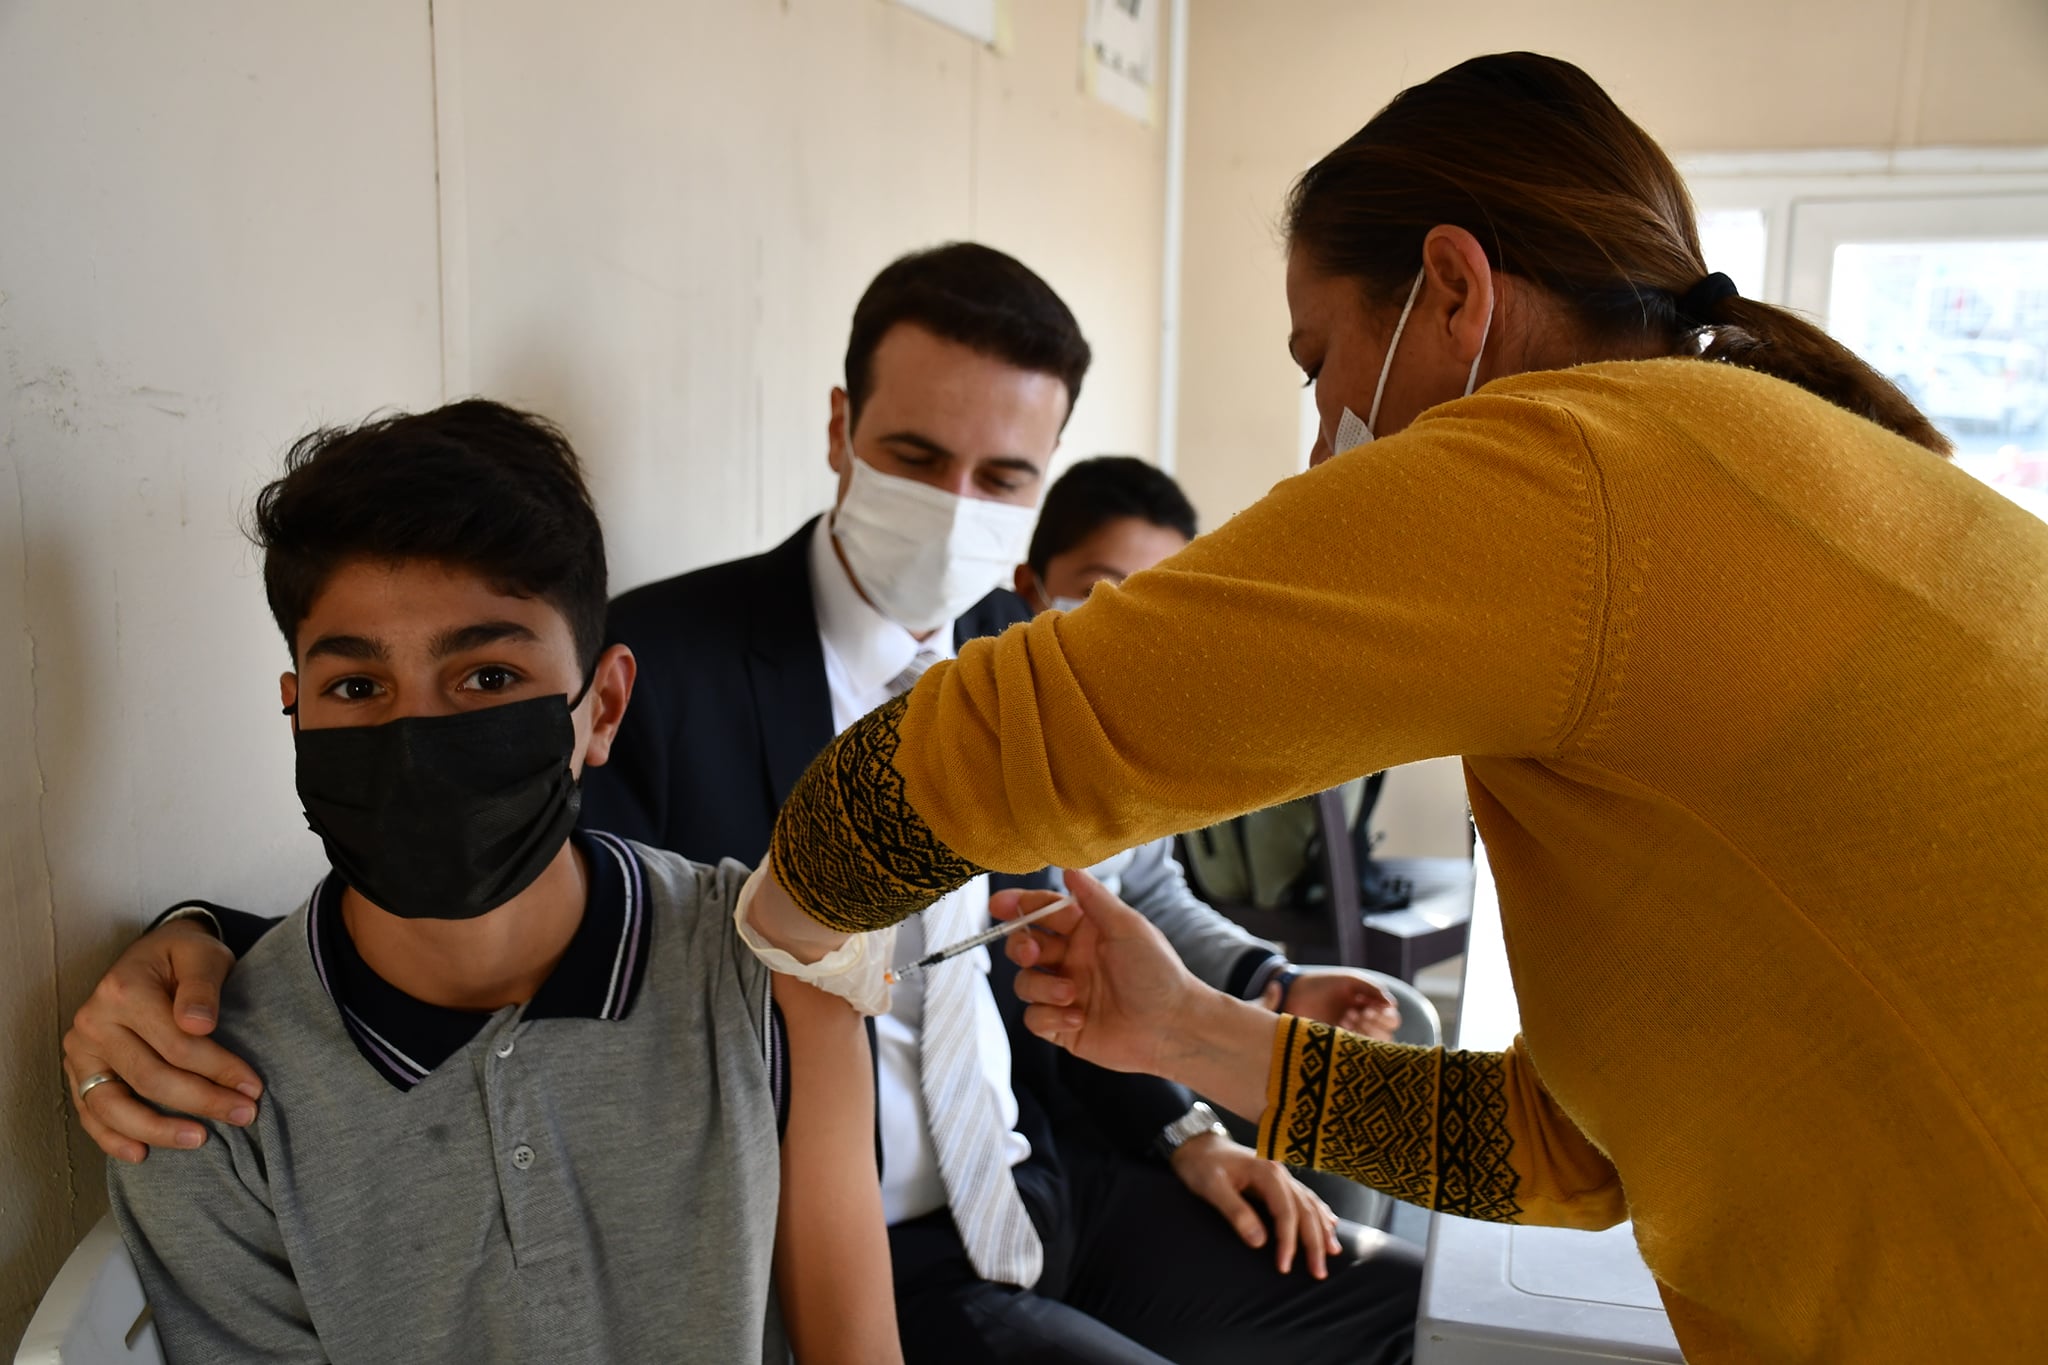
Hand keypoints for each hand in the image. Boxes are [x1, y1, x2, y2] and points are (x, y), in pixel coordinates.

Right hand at [61, 919, 261, 1162]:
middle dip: (201, 1101)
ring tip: (200, 1140)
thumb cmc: (184, 957)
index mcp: (124, 990)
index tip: (254, 1087)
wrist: (153, 955)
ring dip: (157, 1129)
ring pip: (112, 1104)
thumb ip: (203, 987)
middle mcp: (94, 1021)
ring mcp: (80, 1050)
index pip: (177, 1043)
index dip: (219, 1068)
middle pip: (150, 1076)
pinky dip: (112, 1137)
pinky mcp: (77, 1071)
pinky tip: (141, 1154)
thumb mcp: (202, 955)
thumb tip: (199, 1025)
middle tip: (244, 1115)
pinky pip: (90, 1112)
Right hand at [997, 868, 1204, 1078]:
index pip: (1042, 913)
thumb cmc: (1158, 973)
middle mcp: (1071, 960)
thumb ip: (1094, 898)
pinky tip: (1078, 1019)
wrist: (1172, 1027)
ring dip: (1042, 987)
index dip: (1018, 906)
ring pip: (1024, 983)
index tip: (998, 905)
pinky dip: (1050, 1018)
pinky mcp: (1062, 1027)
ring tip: (1072, 994)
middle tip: (1033, 954)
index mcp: (1085, 932)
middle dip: (1020, 947)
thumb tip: (1068, 867)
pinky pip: (1034, 1019)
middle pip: (1023, 946)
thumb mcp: (1127, 927)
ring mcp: (1065, 994)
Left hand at [1169, 1130, 1340, 1278]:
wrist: (1196, 1143)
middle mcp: (1281, 1173)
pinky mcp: (1277, 1180)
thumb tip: (1259, 1242)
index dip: (1288, 1242)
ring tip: (1332, 1254)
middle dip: (1315, 1243)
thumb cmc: (1201, 1165)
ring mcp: (1282, 1175)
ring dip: (1322, 1230)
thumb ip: (1235, 1212)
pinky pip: (1306, 1198)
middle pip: (1306, 1210)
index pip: (1286, 1213)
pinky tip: (1330, 1223)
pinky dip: (1320, 1213)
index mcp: (1267, 1173)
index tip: (1284, 1267)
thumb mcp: (1211, 1187)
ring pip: (1310, 1204)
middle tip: (1319, 1273)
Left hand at [1262, 967, 1401, 1039]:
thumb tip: (1392, 1004)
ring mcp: (1352, 1037)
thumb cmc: (1322, 984)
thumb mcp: (1350, 981)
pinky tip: (1339, 1027)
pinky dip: (1351, 1042)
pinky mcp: (1338, 1046)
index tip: (1367, 1009)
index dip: (1384, 1017)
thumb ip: (1372, 988)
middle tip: (1353, 1014)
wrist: (1294, 994)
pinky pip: (1355, 1052)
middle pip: (1387, 1035)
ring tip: (1345, 1019)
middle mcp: (1365, 1025)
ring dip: (1363, 1034)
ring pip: (1373, 1046)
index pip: (1392, 1019)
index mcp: (1371, 1007)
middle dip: (1373, 1025)